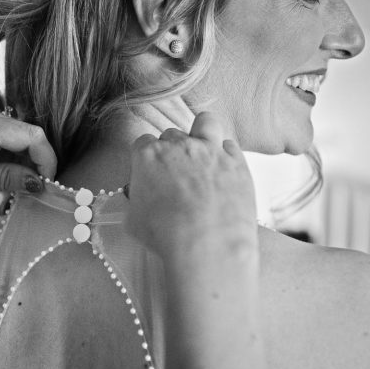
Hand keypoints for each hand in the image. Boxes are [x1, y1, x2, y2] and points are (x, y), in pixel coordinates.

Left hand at [0, 101, 57, 209]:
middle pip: (27, 136)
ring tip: (7, 195)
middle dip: (33, 166)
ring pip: (17, 138)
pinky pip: (3, 138)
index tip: (48, 186)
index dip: (47, 161)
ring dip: (20, 166)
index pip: (31, 136)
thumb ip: (5, 180)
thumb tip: (39, 182)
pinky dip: (8, 160)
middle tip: (26, 196)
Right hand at [125, 111, 256, 255]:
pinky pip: (230, 146)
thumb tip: (141, 199)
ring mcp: (211, 150)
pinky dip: (226, 155)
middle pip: (172, 136)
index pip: (142, 143)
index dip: (145, 159)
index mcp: (148, 156)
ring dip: (201, 133)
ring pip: (205, 122)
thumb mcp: (133, 221)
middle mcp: (180, 146)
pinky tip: (223, 172)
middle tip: (175, 175)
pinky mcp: (237, 162)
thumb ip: (136, 201)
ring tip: (202, 154)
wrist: (207, 246)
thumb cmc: (165, 236)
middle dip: (172, 152)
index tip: (150, 174)